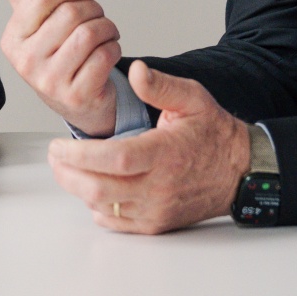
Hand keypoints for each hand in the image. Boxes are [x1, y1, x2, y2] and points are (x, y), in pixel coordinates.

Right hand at [0, 0, 122, 134]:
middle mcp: (26, 62)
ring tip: (107, 32)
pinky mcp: (77, 95)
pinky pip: (104, 55)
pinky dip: (114, 47)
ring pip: (89, 33)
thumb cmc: (55, 52)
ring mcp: (50, 82)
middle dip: (94, 9)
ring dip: (108, 27)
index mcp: (12, 39)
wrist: (76, 102)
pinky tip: (108, 51)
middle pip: (69, 14)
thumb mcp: (31, 19)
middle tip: (99, 16)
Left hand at [46, 61, 250, 233]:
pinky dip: (96, 207)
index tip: (58, 146)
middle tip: (55, 156)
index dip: (80, 155)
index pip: (114, 159)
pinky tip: (92, 188)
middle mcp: (159, 187)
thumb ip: (161, 86)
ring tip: (67, 168)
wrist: (241, 172)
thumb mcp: (193, 99)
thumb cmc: (214, 134)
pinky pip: (116, 222)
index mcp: (165, 153)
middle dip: (67, 173)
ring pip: (103, 207)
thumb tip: (135, 71)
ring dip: (78, 189)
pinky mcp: (157, 223)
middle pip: (99, 189)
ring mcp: (157, 209)